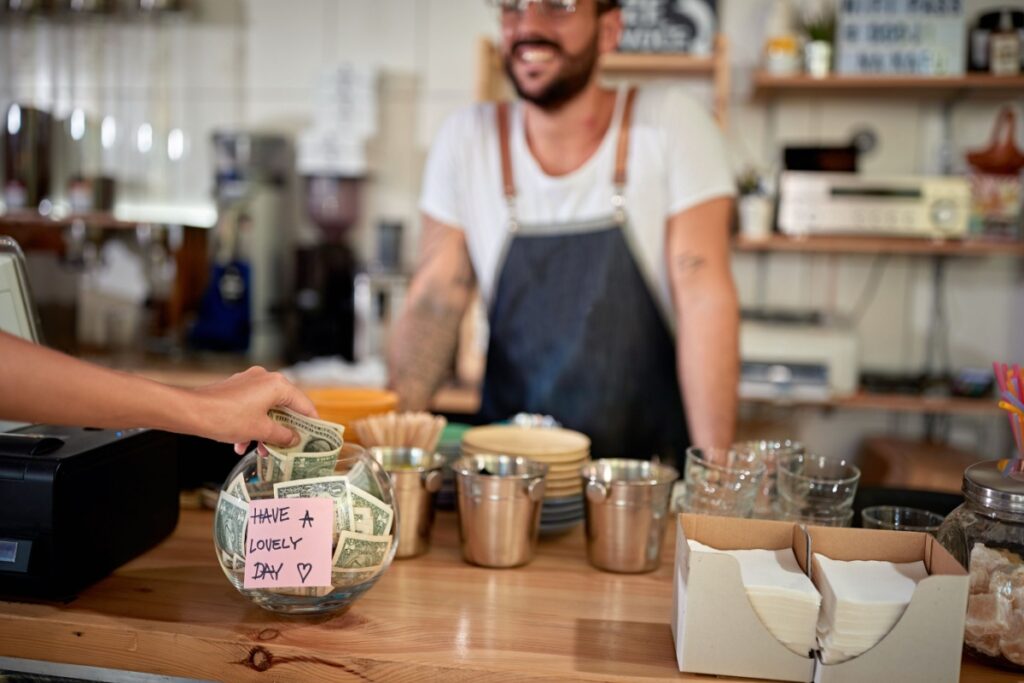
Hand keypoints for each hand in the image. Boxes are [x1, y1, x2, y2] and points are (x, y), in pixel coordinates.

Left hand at [188, 367, 317, 453]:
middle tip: (288, 448)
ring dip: (265, 431)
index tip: (315, 437)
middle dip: (284, 430)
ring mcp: (248, 382)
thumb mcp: (260, 430)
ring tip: (261, 451)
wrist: (191, 411)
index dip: (311, 423)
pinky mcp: (235, 389)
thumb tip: (294, 439)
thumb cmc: (226, 417)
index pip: (303, 404)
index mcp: (277, 385)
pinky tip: (241, 444)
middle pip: (284, 407)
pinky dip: (251, 425)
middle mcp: (265, 379)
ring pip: (266, 410)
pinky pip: (251, 408)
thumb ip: (282, 435)